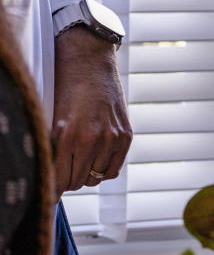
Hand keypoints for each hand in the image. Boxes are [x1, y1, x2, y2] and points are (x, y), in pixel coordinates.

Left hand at [52, 27, 132, 193]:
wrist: (90, 62)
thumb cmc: (64, 89)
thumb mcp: (51, 120)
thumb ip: (50, 151)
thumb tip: (50, 182)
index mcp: (66, 137)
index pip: (57, 182)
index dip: (50, 190)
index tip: (47, 192)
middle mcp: (91, 139)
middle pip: (76, 183)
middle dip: (67, 180)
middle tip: (64, 168)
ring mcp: (112, 137)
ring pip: (95, 178)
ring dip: (86, 174)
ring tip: (79, 159)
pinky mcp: (126, 135)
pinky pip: (113, 170)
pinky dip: (103, 169)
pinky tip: (96, 158)